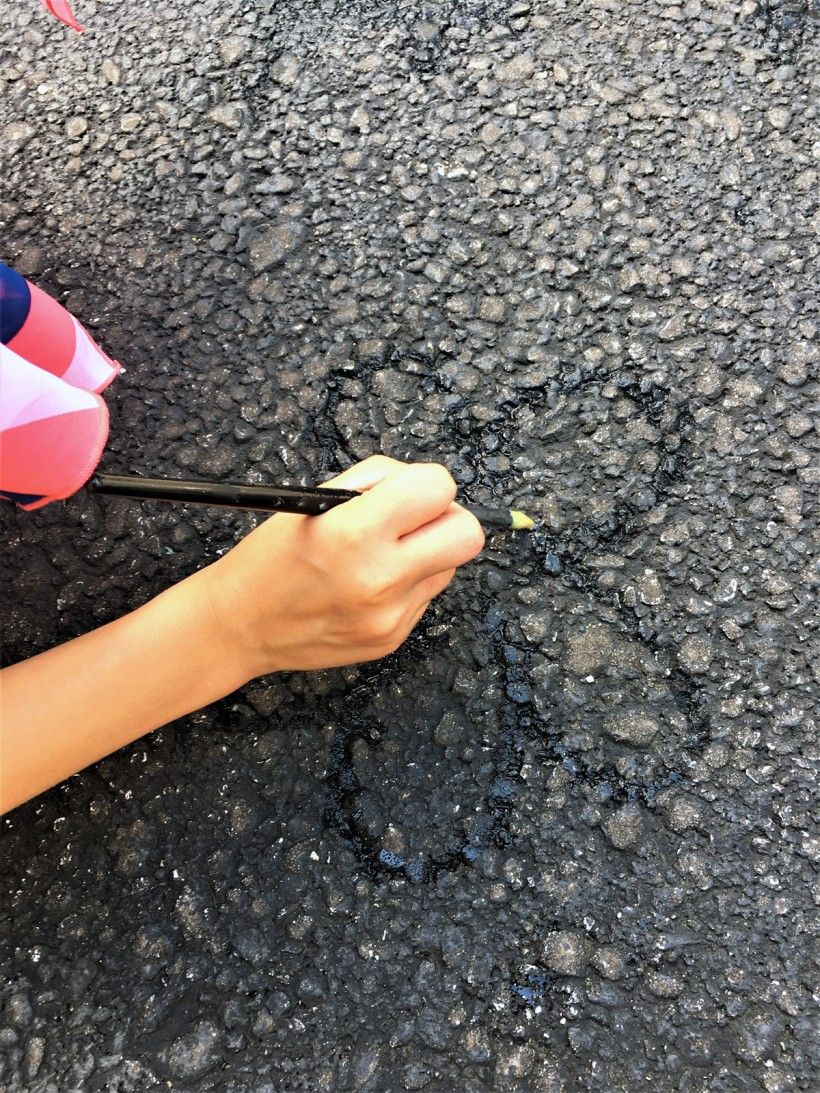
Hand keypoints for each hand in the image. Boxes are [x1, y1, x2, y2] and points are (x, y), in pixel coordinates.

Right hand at [200, 455, 485, 677]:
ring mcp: (389, 616)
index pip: (438, 490)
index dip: (428, 482)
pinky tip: (369, 584)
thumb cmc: (269, 558)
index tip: (410, 489)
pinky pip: (425, 596)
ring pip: (450, 567)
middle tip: (416, 519)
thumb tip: (424, 482)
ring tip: (381, 554)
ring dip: (427, 552)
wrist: (239, 626)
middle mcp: (378, 578)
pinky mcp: (392, 638)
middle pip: (468, 535)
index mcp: (353, 533)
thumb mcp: (312, 500)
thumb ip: (374, 483)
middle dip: (448, 518)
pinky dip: (407, 582)